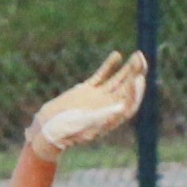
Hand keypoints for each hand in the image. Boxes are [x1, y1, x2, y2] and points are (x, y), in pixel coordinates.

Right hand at [25, 51, 145, 160]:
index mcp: (110, 119)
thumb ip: (102, 116)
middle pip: (127, 89)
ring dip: (127, 69)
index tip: (138, 78)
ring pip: (117, 80)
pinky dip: (108, 66)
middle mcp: (107, 107)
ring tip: (137, 55)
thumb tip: (121, 107)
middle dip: (135, 74)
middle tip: (140, 59)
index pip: (129, 104)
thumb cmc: (64, 131)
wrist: (46, 128)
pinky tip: (116, 55)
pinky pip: (100, 76)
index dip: (136, 91)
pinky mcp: (86, 90)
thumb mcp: (84, 125)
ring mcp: (98, 98)